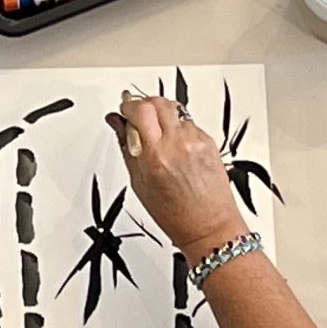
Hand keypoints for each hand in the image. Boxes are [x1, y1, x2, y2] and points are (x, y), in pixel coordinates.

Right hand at [109, 93, 243, 254]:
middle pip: (157, 102)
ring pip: (174, 109)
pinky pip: (189, 123)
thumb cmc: (175, 214)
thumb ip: (127, 146)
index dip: (128, 107)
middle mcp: (177, 144)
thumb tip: (117, 123)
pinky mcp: (209, 141)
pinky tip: (177, 147)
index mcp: (155, 155)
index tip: (124, 113)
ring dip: (163, 117)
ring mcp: (195, 141)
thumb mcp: (139, 183)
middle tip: (139, 119)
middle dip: (145, 106)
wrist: (209, 225)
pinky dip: (179, 128)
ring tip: (159, 137)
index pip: (139, 110)